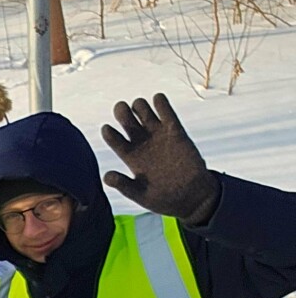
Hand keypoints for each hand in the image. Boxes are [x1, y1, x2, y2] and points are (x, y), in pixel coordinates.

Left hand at [101, 93, 217, 223]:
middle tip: (121, 108)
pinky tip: (157, 99)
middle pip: (127, 121)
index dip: (109, 133)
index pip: (115, 140)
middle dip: (122, 112)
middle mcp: (142, 143)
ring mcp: (158, 136)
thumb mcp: (141, 195)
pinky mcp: (176, 132)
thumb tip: (106, 176)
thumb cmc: (164, 198)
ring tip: (139, 106)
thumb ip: (124, 185)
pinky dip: (161, 103)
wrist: (192, 196)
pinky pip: (167, 113)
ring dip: (139, 105)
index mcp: (131, 157)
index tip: (106, 128)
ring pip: (144, 113)